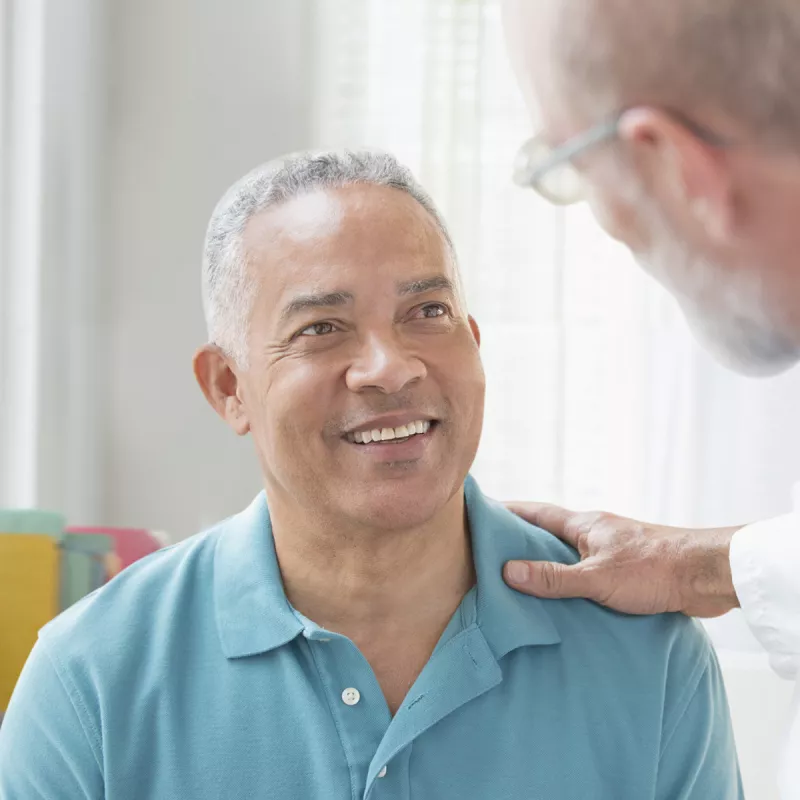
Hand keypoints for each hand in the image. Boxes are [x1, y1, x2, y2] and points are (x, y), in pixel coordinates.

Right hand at [503, 503, 740, 617]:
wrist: (707, 575)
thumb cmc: (654, 569)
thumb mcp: (596, 577)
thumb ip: (553, 577)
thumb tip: (508, 571)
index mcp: (585, 525)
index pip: (537, 513)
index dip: (510, 511)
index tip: (483, 510)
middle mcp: (596, 534)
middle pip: (551, 533)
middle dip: (523, 540)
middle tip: (492, 552)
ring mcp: (612, 551)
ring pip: (570, 555)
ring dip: (549, 564)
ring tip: (521, 582)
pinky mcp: (628, 572)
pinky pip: (588, 573)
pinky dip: (572, 583)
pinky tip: (565, 602)